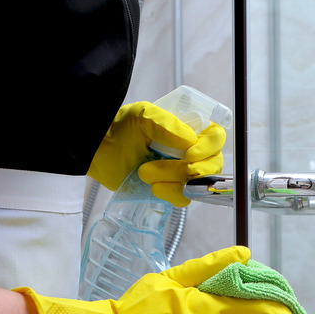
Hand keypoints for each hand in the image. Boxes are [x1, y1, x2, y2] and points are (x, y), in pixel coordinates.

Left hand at [87, 101, 225, 206]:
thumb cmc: (121, 126)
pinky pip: (184, 198)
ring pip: (198, 184)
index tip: (190, 154)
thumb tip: (190, 141)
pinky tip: (153, 187)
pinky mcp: (171, 189)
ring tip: (145, 172)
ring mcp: (183, 172)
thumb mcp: (143, 115)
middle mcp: (192, 151)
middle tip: (171, 166)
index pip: (216, 139)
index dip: (209, 148)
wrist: (99, 149)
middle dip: (191, 169)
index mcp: (191, 130)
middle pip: (213, 165)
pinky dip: (171, 194)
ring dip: (174, 180)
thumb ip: (166, 124)